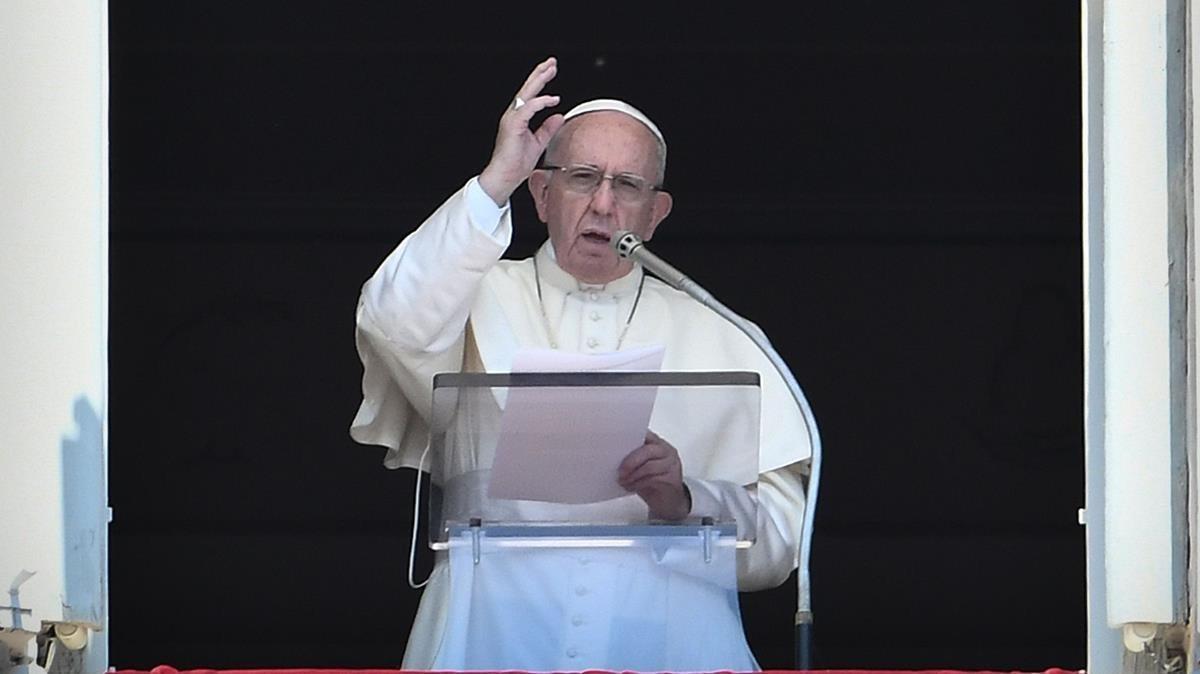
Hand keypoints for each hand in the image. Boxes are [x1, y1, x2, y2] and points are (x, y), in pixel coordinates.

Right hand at [478, 57, 564, 205]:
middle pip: (528, 88)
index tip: (551, 71)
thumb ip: (548, 128)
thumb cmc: (516, 163)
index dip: (541, 81)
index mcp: (518, 118)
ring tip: (550, 70)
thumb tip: (559, 115)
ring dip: (539, 80)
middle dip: (540, 73)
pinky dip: (541, 102)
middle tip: (552, 62)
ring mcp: (511, 118)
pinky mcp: (513, 125)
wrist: (505, 177)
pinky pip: (528, 108)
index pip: (530, 95)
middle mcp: (513, 115)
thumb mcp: (539, 142)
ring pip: (526, 93)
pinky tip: (552, 99)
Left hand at [618, 430, 690, 520]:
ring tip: (622, 481)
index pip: (643, 433)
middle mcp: (666, 450)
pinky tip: (630, 487)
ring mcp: (671, 464)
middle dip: (630, 461)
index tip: (615, 444)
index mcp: (656, 442)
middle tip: (619, 471)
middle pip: (647, 450)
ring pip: (649, 466)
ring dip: (633, 475)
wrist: (669, 501)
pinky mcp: (672, 478)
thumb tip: (612, 456)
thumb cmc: (652, 481)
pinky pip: (652, 479)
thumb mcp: (639, 466)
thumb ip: (632, 457)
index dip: (630, 437)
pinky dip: (638, 484)